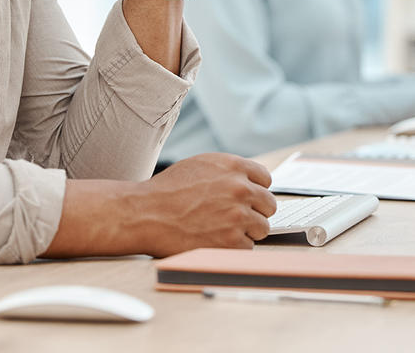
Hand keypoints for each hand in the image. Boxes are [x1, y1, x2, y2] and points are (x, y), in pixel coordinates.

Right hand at [131, 153, 275, 256]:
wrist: (146, 214)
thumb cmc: (168, 190)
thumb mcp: (200, 166)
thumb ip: (228, 172)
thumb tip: (250, 182)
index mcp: (234, 166)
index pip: (265, 179)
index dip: (255, 190)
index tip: (247, 199)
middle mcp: (240, 188)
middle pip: (269, 204)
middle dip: (255, 211)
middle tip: (235, 217)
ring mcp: (238, 216)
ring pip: (262, 227)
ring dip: (246, 231)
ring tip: (222, 229)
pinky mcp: (232, 241)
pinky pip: (248, 247)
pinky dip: (234, 247)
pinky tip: (215, 240)